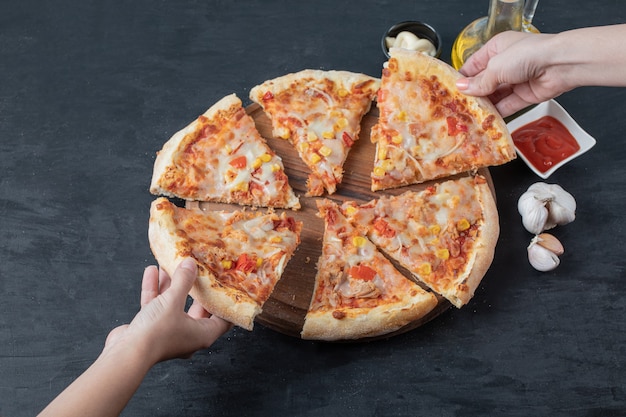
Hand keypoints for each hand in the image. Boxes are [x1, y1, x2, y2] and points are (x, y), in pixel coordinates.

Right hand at [105, 258, 231, 364]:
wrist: (126, 353)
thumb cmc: (156, 333)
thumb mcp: (173, 300)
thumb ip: (183, 280)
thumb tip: (191, 264)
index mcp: (203, 334)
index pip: (222, 319)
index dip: (225, 302)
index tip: (227, 286)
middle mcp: (188, 335)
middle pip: (196, 308)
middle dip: (195, 288)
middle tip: (198, 271)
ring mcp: (168, 333)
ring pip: (172, 304)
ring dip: (171, 284)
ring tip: (170, 264)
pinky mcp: (150, 330)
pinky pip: (155, 306)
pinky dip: (154, 290)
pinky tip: (152, 272)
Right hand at [456, 31, 568, 116]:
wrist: (560, 64)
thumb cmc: (528, 55)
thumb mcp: (496, 67)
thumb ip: (479, 82)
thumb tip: (462, 89)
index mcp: (496, 48)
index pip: (473, 65)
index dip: (462, 79)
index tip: (450, 92)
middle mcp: (506, 63)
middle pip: (483, 82)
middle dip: (472, 95)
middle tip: (457, 108)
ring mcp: (516, 80)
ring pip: (495, 96)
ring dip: (484, 106)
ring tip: (469, 117)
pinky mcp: (525, 95)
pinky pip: (508, 106)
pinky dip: (498, 113)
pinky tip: (486, 120)